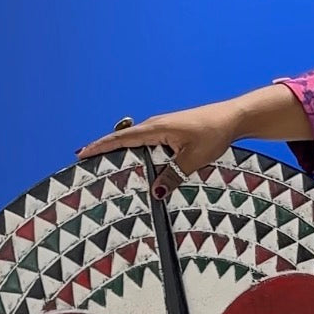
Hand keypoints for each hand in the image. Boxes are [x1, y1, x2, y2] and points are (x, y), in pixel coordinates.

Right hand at [77, 101, 240, 198]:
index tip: (82, 153)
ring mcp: (162, 128)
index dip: (100, 146)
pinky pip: (145, 143)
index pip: (121, 138)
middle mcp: (155, 126)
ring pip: (133, 141)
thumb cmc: (214, 134)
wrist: (232, 119)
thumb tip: (156, 194)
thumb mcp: (193, 159)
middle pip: (122, 139)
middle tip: (84, 162)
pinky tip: (135, 162)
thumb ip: (173, 176)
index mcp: (156, 129)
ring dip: (118, 151)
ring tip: (103, 164)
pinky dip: (134, 151)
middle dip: (103, 149)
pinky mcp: (169, 132)